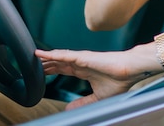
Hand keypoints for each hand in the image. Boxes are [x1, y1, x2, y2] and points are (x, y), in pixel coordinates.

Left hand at [36, 48, 151, 109]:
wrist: (130, 71)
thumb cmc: (120, 81)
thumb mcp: (98, 97)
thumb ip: (83, 102)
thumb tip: (70, 108)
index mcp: (85, 70)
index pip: (64, 69)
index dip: (52, 70)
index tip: (42, 72)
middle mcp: (82, 63)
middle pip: (58, 62)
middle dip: (46, 63)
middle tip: (32, 64)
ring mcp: (82, 58)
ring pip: (59, 57)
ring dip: (46, 57)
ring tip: (33, 56)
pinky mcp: (84, 57)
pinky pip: (64, 55)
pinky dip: (52, 54)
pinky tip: (42, 54)